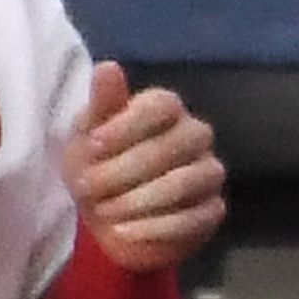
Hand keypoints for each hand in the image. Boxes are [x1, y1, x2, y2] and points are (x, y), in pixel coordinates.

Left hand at [62, 62, 225, 271]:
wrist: (108, 220)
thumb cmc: (98, 166)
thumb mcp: (87, 136)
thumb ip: (102, 104)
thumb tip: (108, 67)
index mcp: (167, 109)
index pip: (163, 104)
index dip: (127, 125)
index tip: (92, 147)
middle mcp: (196, 136)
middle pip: (174, 145)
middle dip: (123, 171)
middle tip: (86, 189)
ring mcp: (209, 173)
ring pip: (186, 182)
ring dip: (138, 201)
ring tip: (105, 213)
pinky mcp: (212, 210)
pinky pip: (194, 218)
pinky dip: (155, 228)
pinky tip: (124, 232)